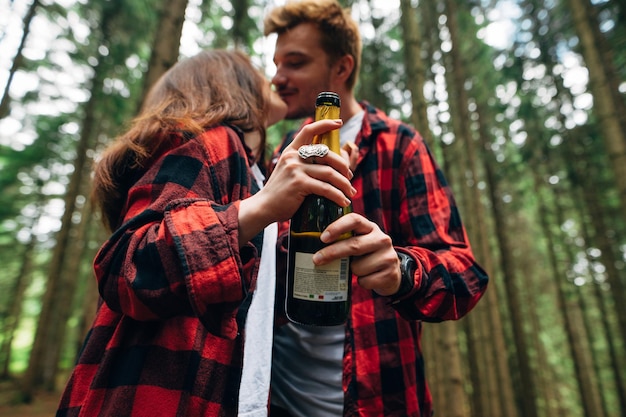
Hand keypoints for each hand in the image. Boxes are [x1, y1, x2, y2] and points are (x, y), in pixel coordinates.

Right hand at [238, 119, 355, 243]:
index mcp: (291, 151)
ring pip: (329, 172)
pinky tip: (343, 202)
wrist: (264, 207)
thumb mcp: (288, 171)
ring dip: (344, 184)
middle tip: (349, 177)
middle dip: (343, 165)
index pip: (309, 130)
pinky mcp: (299, 183)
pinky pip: (326, 188)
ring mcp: (296, 169)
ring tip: (350, 193)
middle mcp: (293, 157)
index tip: (339, 123)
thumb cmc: (281, 193)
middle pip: (327, 153)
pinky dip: (338, 196)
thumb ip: (303, 165)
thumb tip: (329, 166)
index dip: (325, 124)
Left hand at [312, 213, 401, 295]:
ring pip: (357, 267)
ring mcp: (388, 256)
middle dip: (332, 252)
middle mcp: (382, 239)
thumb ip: (344, 240)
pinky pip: (365, 281)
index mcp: (370, 228)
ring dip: (351, 272)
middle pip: (354, 245)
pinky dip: (361, 282)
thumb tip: (312, 247)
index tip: (323, 237)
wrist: (392, 274)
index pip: (354, 220)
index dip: (337, 227)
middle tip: (316, 259)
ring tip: (357, 270)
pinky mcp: (390, 273)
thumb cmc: (367, 256)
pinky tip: (367, 278)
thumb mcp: (359, 242)